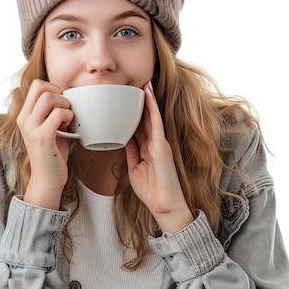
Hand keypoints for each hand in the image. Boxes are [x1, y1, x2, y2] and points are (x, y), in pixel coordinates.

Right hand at [16, 79, 73, 209]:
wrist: (47, 179)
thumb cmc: (52, 153)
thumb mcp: (48, 128)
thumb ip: (52, 112)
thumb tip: (68, 97)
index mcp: (24, 115)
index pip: (36, 85)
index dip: (53, 87)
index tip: (61, 102)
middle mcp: (24, 119)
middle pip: (41, 87)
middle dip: (59, 94)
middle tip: (65, 109)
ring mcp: (31, 128)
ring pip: (49, 98)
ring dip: (64, 105)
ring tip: (67, 118)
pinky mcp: (42, 138)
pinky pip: (58, 115)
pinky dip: (68, 117)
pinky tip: (68, 127)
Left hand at [125, 82, 194, 233]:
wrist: (164, 205)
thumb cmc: (152, 191)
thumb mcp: (134, 169)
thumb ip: (131, 152)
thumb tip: (124, 139)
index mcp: (147, 149)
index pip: (139, 127)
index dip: (134, 113)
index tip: (127, 101)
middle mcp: (154, 143)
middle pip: (145, 118)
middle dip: (141, 103)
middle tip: (134, 85)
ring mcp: (159, 143)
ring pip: (152, 116)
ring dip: (148, 99)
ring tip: (143, 83)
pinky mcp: (162, 145)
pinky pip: (156, 122)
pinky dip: (152, 108)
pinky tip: (148, 95)